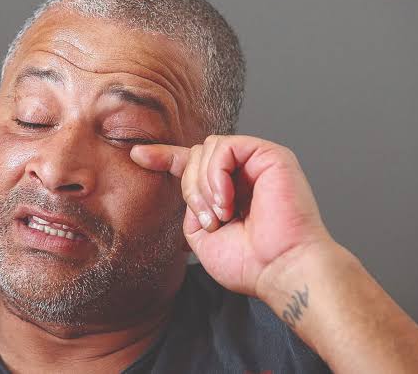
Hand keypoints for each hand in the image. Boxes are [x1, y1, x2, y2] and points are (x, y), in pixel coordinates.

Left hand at [130, 135, 333, 297]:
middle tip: (207, 222)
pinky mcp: (270, 155)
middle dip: (189, 187)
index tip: (137, 155)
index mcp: (229, 190)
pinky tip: (227, 201)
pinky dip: (216, 174)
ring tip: (220, 215)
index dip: (164, 157)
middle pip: (195, 155)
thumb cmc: (249, 262)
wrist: (280, 270)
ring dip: (203, 185)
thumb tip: (183, 182)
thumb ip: (192, 206)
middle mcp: (243, 173)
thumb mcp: (202, 236)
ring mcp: (257, 162)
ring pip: (206, 149)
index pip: (193, 163)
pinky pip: (225, 147)